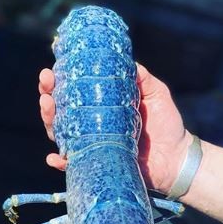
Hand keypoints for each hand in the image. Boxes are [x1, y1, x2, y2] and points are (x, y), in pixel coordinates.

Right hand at [38, 65, 191, 193]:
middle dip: (48, 95)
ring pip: (61, 133)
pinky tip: (55, 156)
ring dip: (49, 120)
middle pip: (61, 110)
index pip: (75, 89)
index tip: (53, 62)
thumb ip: (141, 78)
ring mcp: (92, 144)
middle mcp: (92, 125)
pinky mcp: (97, 164)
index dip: (61, 77)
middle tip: (46, 83)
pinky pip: (74, 164)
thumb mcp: (155, 93)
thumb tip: (125, 59)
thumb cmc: (166, 124)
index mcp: (102, 106)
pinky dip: (61, 161)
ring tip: (47, 105)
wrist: (177, 158)